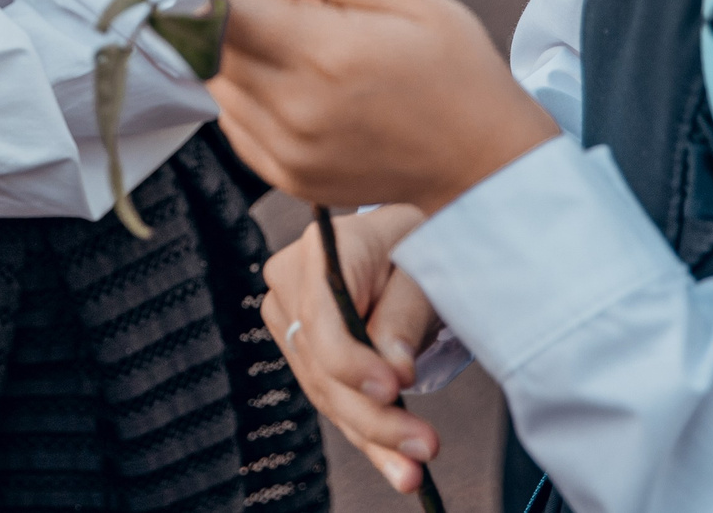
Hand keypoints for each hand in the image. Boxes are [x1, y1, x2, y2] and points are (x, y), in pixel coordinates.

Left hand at [209, 0, 555, 214]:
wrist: (483, 162)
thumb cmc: (456, 78)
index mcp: (326, 56)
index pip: (222, 8)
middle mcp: (295, 110)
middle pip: (209, 46)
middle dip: (229, 15)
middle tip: (277, 3)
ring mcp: (287, 150)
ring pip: (215, 84)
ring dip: (236, 55)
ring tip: (295, 46)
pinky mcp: (285, 175)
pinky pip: (233, 121)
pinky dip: (248, 95)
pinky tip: (295, 84)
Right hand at [263, 207, 444, 494]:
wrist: (405, 242)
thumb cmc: (418, 244)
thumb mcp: (422, 268)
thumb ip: (404, 316)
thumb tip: (394, 371)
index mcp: (318, 252)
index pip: (322, 321)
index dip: (353, 363)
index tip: (394, 389)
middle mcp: (289, 286)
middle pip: (323, 366)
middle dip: (374, 415)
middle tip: (423, 445)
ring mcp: (290, 321)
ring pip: (327, 393)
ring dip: (373, 437)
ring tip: (414, 470)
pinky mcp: (304, 352)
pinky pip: (334, 400)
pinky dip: (368, 436)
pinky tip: (397, 467)